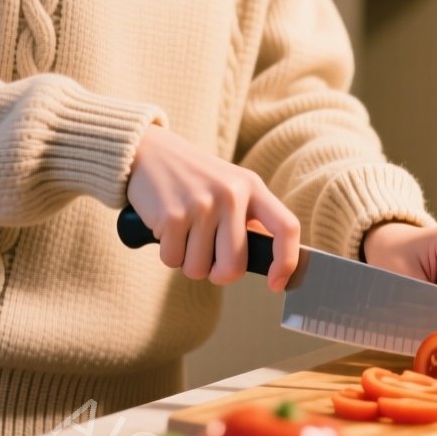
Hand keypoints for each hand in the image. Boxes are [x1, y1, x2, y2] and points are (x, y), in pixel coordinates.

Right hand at [126, 125, 301, 291]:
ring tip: (184, 232)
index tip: (276, 283)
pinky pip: (173, 260)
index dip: (286, 262)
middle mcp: (231, 194)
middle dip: (218, 274)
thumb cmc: (194, 178)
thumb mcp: (231, 185)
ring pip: (199, 269)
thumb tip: (272, 259)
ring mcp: (201, 205)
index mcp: (252, 187)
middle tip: (209, 259)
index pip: (286, 227)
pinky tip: (167, 228)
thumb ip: (251, 217)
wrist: (149, 152)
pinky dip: (168, 253)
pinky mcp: (172, 216)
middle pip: (234, 266)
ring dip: (188, 261)